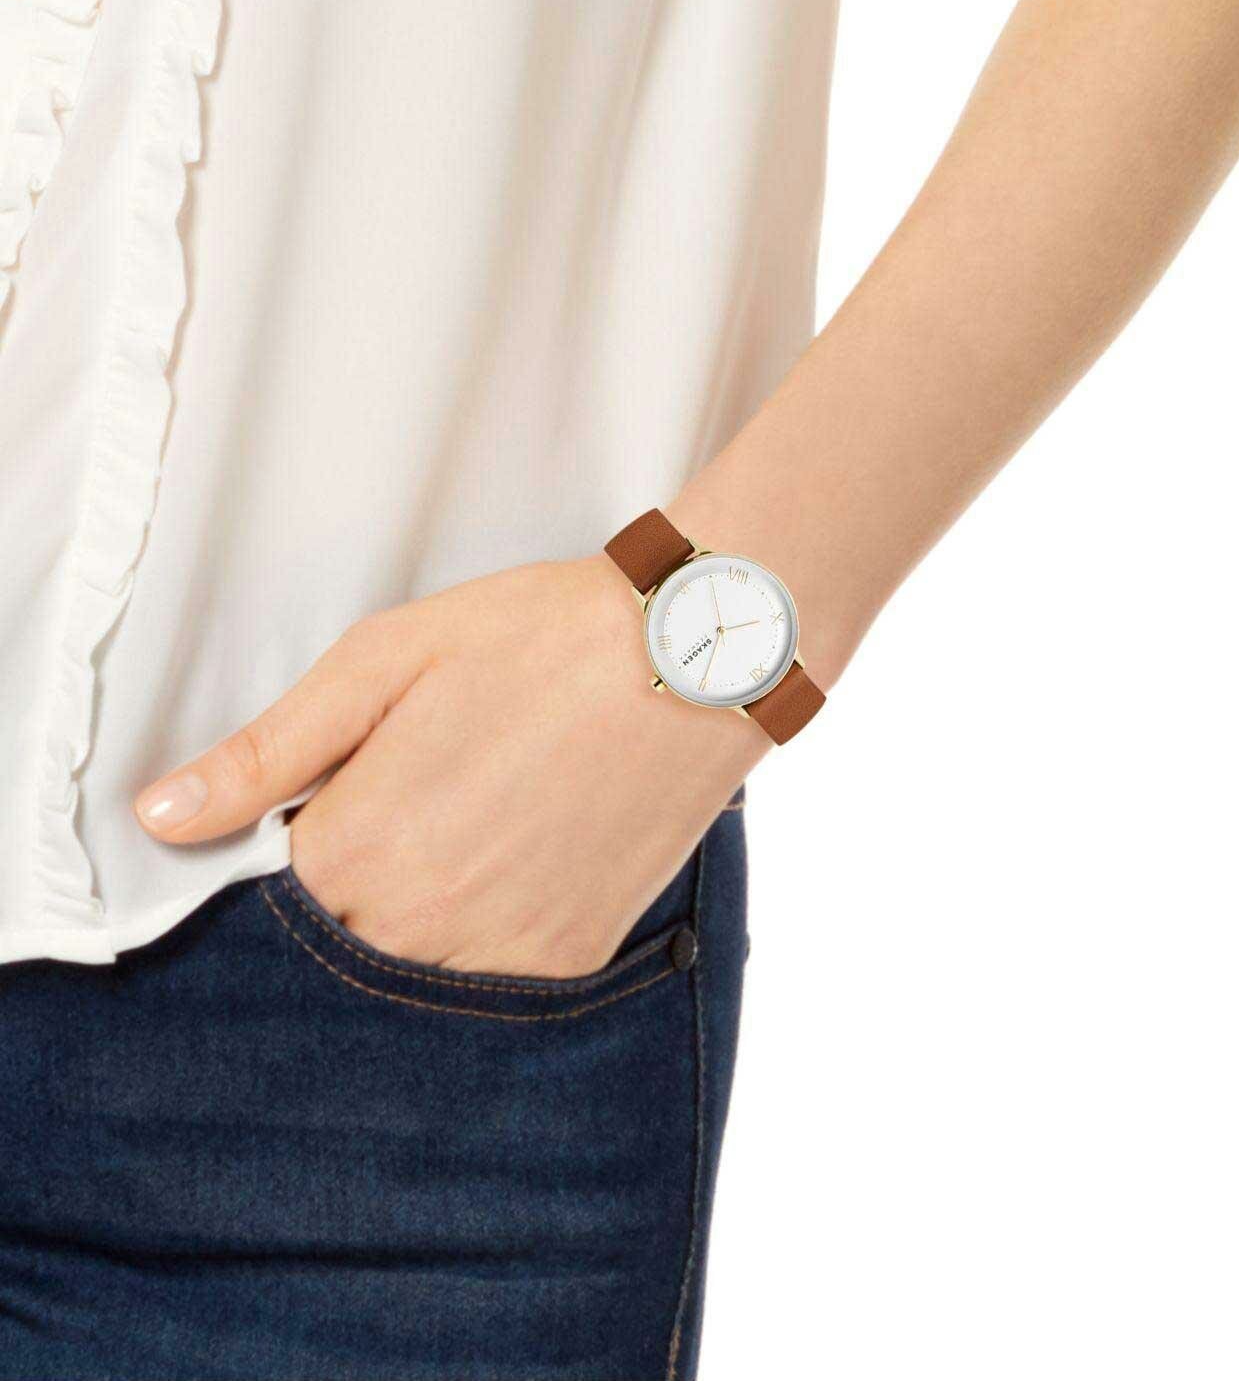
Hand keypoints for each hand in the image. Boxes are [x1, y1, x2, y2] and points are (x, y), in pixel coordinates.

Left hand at [133, 556, 761, 975]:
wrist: (692, 658)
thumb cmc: (538, 640)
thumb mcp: (385, 661)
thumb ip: (266, 750)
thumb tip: (161, 816)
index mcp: (360, 847)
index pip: (255, 902)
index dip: (270, 852)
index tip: (311, 811)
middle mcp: (420, 926)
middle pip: (325, 950)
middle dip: (336, 892)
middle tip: (399, 808)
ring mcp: (498, 956)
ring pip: (402, 975)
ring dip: (404, 921)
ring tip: (459, 825)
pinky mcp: (564, 964)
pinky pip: (484, 984)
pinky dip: (475, 937)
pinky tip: (509, 859)